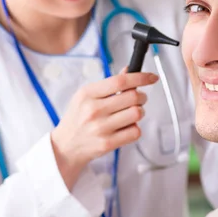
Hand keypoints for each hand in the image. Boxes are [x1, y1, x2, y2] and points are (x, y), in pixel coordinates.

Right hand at [50, 71, 158, 189]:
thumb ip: (109, 84)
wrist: (66, 146)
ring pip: (137, 113)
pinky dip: (135, 128)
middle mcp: (94, 110)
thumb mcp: (86, 96)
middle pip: (133, 97)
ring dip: (139, 112)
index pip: (120, 81)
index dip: (140, 77)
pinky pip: (135, 132)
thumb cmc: (78, 118)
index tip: (151, 77)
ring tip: (131, 113)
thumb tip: (129, 70)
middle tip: (138, 99)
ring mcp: (101, 128)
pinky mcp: (108, 144)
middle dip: (141, 96)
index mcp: (88, 94)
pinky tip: (126, 128)